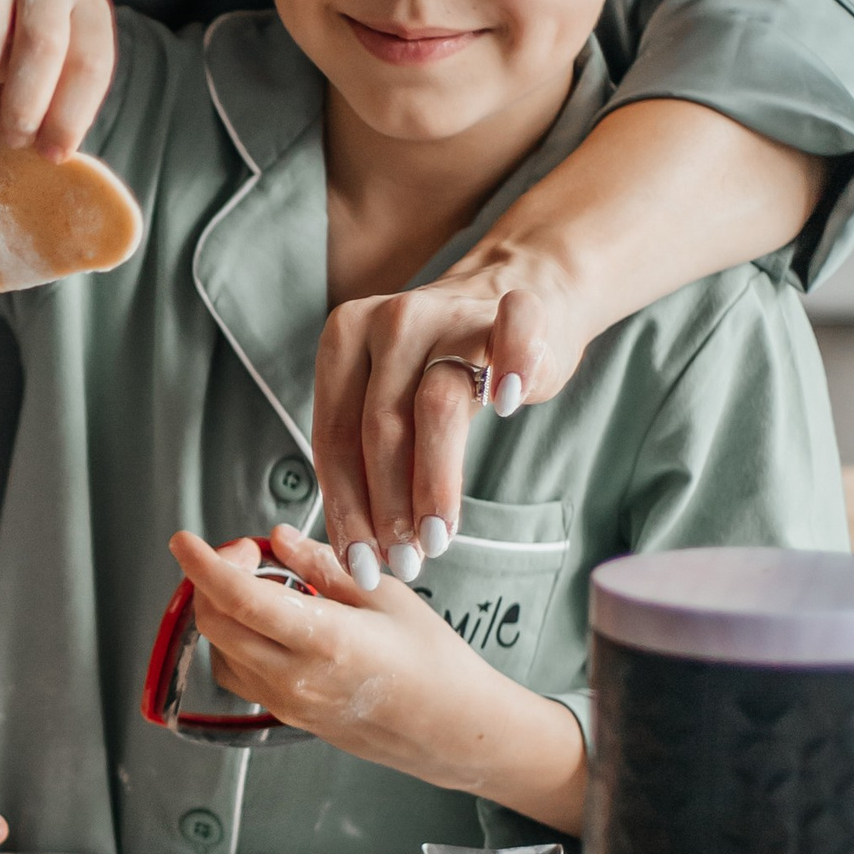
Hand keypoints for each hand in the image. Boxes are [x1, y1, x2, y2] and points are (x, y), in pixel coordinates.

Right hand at [0, 0, 114, 151]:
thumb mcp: (52, 43)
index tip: (54, 157)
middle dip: (24, 103)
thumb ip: (53, 89)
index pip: (90, 60)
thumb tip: (46, 155)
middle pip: (39, 42)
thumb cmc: (20, 20)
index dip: (73, 112)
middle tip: (7, 146)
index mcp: (82, 0)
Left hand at [166, 526, 584, 831]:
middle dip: (213, 579)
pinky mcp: (287, 716)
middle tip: (247, 554)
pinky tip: (267, 623)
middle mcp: (296, 677)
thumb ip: (321, 565)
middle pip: (215, 623)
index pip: (239, 598)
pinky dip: (235, 641)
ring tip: (264, 587)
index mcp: (323, 639)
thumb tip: (277, 538)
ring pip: (220, 649)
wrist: (452, 728)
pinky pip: (238, 673)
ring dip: (223, 611)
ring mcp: (287, 702)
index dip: (203, 565)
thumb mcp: (384, 596)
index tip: (184, 540)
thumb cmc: (433, 662)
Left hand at [311, 100, 824, 578]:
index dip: (345, 507)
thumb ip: (362, 455)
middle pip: (379, 428)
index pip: (333, 438)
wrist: (519, 290)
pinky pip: (512, 333)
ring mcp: (451, 312)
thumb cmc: (441, 366)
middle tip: (405, 562)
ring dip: (435, 480)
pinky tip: (506, 407)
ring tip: (440, 537)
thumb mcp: (384, 398)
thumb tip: (352, 552)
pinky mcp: (516, 308)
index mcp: (343, 340)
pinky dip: (510, 367)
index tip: (360, 563)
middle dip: (388, 507)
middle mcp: (388, 320)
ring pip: (435, 402)